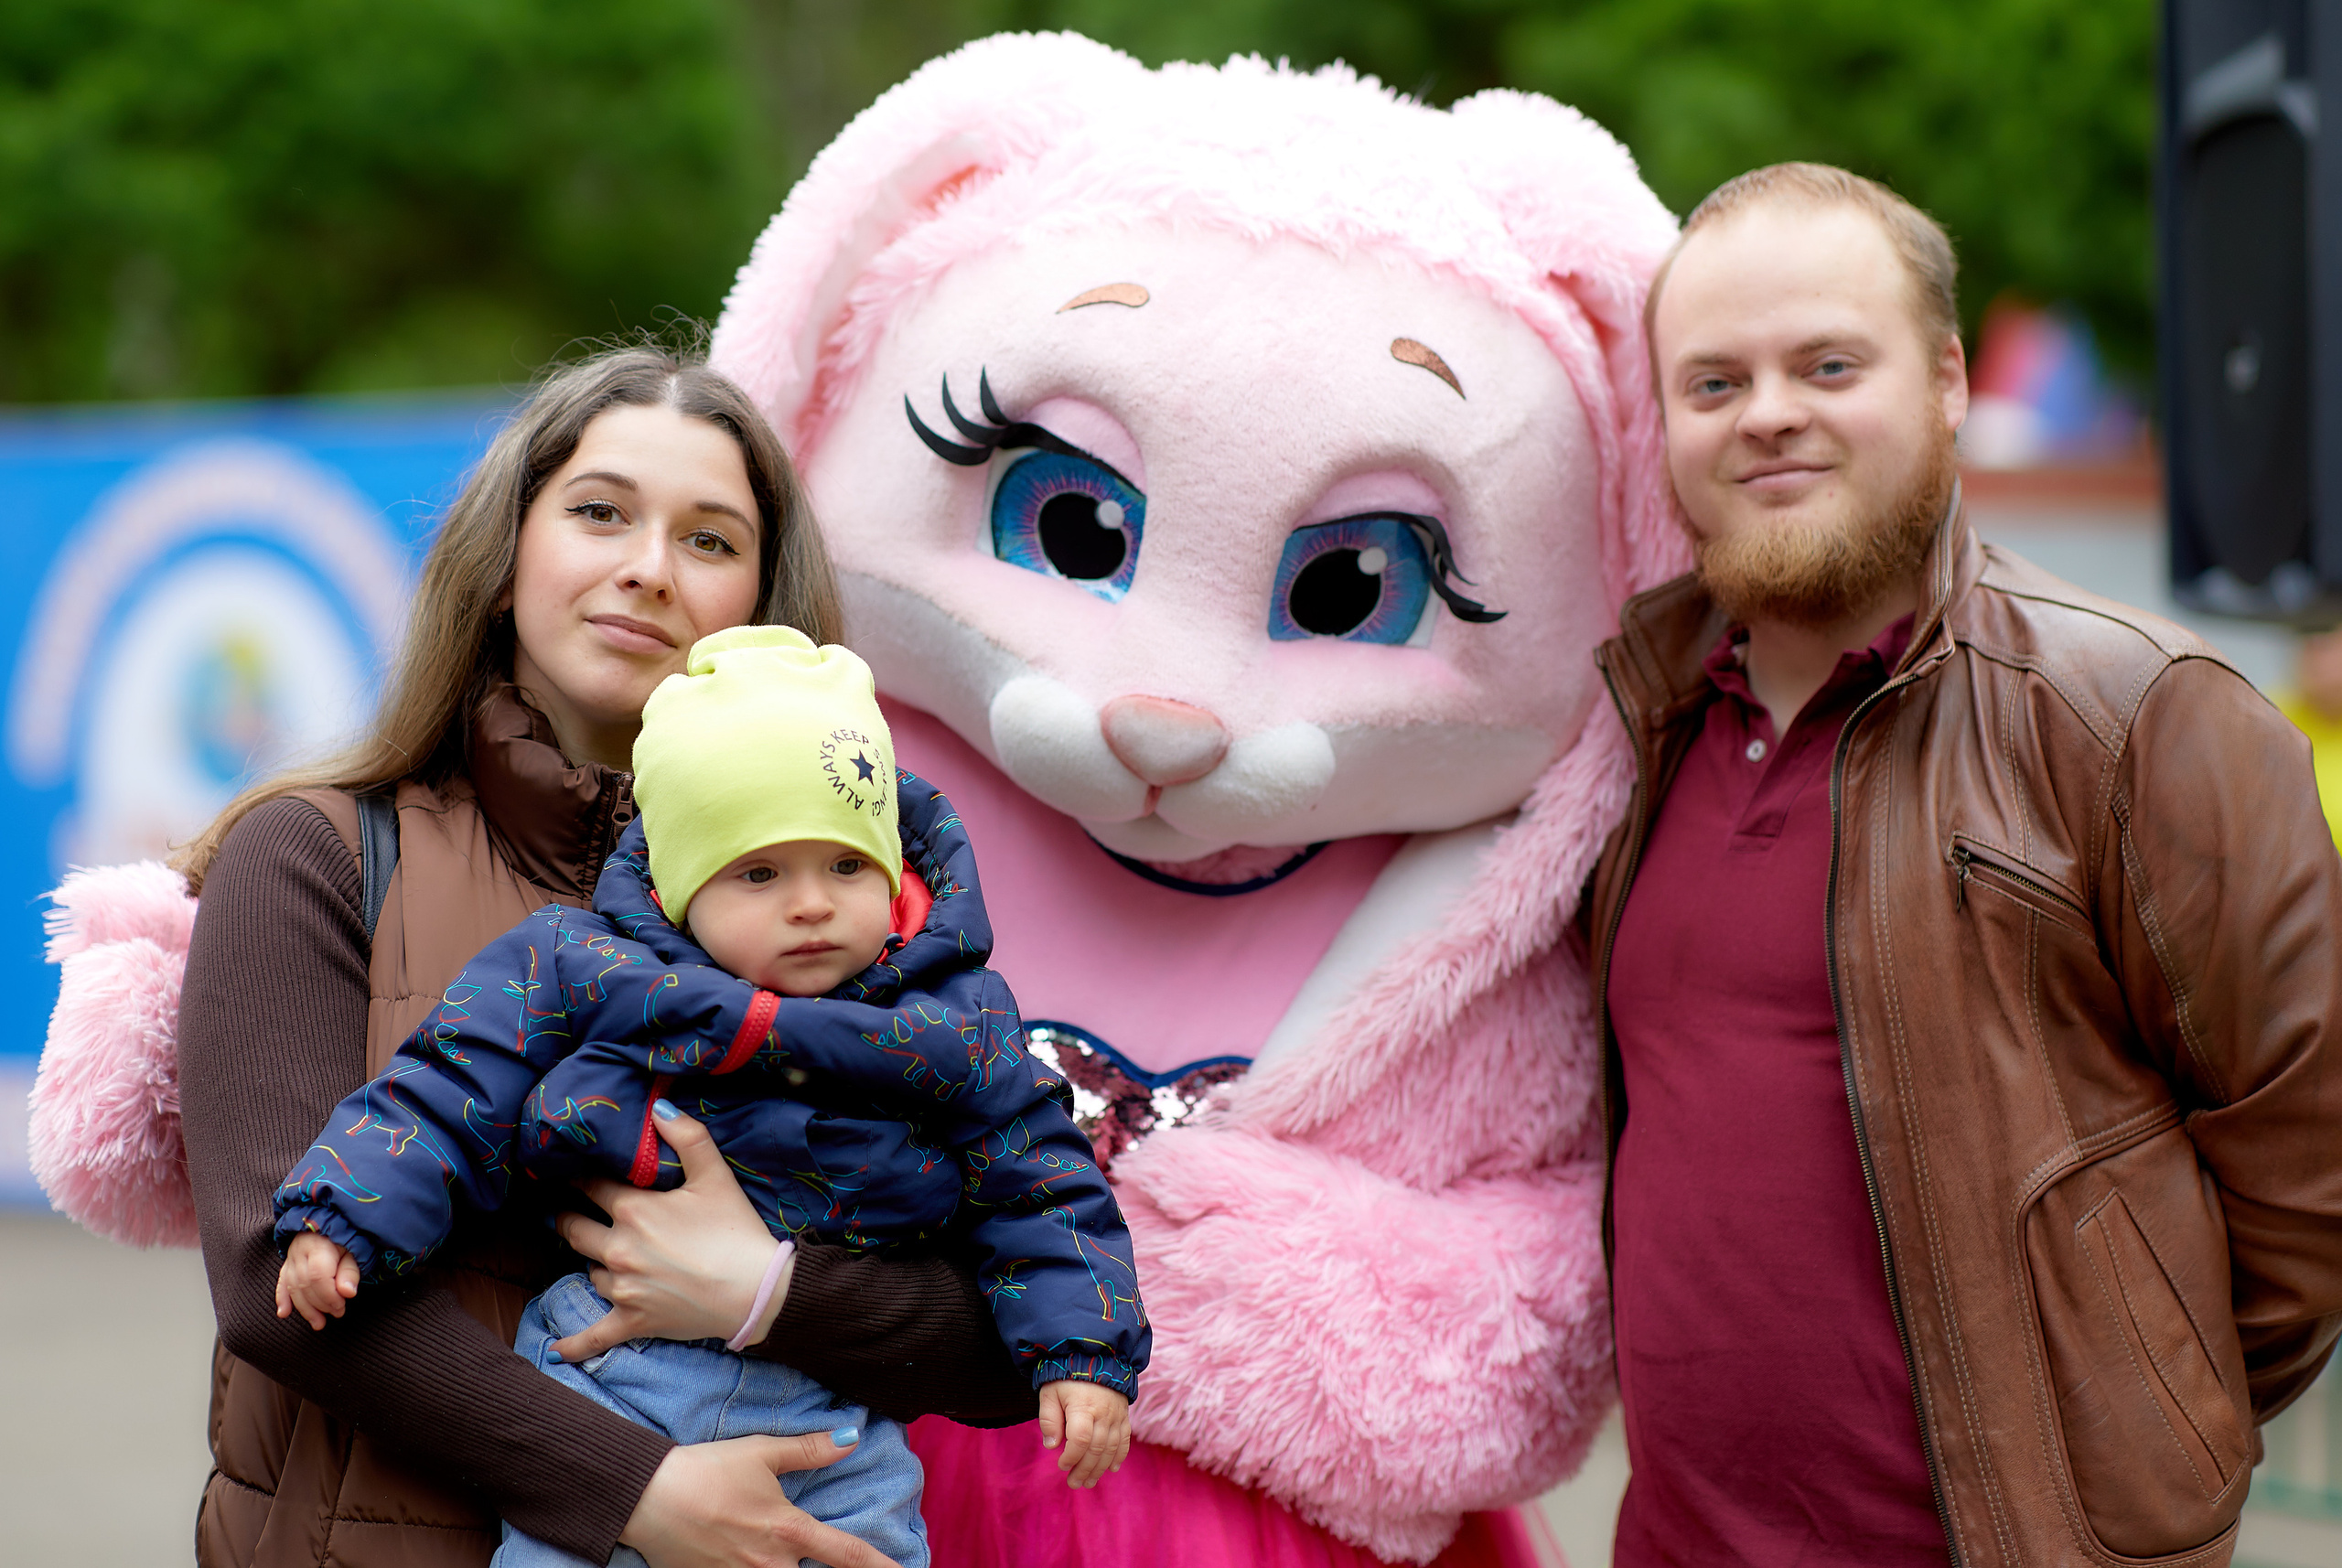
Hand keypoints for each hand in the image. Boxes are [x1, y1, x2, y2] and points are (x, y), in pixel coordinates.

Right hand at [274, 1231, 359, 1329]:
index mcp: (317, 1244)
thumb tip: (348, 1293)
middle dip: (321, 1304)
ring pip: (293, 1288)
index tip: (342, 1305)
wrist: (330, 1218)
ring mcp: (290, 1257)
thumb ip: (350, 1271)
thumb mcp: (355, 1249)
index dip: (329, 1296)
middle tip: (338, 1313)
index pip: (318, 1276)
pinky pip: (282, 1283)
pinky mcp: (287, 1264)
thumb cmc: (347, 1235)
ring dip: (305, 1309)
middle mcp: (299, 1251)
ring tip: (318, 1323)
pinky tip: (284, 1313)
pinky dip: (282, 1299)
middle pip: (304, 1285)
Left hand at [553, 1102, 791, 1362]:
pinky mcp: (633, 1321)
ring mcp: (623, 1288)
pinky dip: (575, 1344)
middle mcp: (620, 1248)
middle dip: (568, 1217)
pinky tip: (557, 1350)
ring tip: (597, 1254)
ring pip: (589, 1271)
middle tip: (564, 1210)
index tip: (570, 1172)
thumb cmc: (737, 1230)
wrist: (757, 1291)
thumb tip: (658, 1104)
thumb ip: (687, 1136)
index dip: (581, 1178)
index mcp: (635, 1210)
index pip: (593, 1187)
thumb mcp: (716, 1175)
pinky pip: (595, 1336)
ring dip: (592, 1261)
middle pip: (575, 1229)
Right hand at [620, 1430, 901, 1567]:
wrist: (647, 1496)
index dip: (881, 1567)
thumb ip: (809, 1450)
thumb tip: (851, 1438)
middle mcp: (769, 1565)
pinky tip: (753, 1565)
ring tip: (793, 1559)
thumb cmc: (707, 1470)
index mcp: (788, 1531)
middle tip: (839, 1561)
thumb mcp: (761, 1452)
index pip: (847, 1555)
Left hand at [1037, 1379, 1129, 1487]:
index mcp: (1083, 1407)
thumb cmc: (1067, 1377)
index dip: (1071, 1457)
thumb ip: (1049, 1419)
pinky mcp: (1124, 1416)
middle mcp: (1103, 1413)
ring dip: (1100, 1469)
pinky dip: (1119, 1456)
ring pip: (1111, 1449)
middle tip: (1074, 1483)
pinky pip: (1125, 1440)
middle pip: (1096, 1449)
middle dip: (1084, 1470)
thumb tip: (1051, 1446)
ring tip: (1089, 1482)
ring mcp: (1117, 1416)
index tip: (1061, 1465)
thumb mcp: (1050, 1393)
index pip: (1080, 1440)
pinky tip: (1112, 1469)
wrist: (1096, 1356)